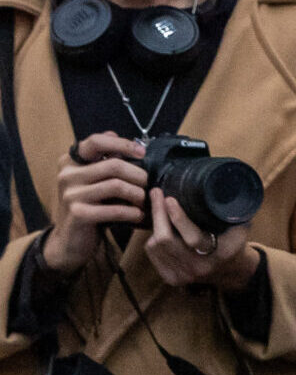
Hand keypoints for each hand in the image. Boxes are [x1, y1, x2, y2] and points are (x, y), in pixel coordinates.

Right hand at [42, 133, 148, 274]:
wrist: (71, 241)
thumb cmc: (90, 207)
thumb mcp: (93, 182)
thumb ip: (102, 160)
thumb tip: (114, 133)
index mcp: (70, 161)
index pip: (96, 142)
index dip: (122, 144)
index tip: (143, 152)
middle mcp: (67, 174)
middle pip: (114, 165)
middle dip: (139, 175)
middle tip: (149, 186)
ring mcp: (70, 194)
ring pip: (117, 186)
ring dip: (138, 195)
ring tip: (145, 202)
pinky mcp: (78, 214)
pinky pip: (115, 209)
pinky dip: (133, 213)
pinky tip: (139, 216)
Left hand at [140, 189, 256, 290]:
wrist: (231, 272)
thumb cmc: (233, 242)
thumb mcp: (239, 228)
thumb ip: (231, 212)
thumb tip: (223, 187)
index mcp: (219, 255)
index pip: (193, 238)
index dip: (178, 217)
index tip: (169, 198)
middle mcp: (199, 268)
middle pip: (165, 240)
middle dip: (158, 214)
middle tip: (156, 193)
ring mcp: (184, 276)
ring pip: (155, 245)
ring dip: (156, 225)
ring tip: (161, 212)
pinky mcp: (171, 279)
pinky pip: (151, 252)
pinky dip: (153, 238)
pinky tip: (162, 231)